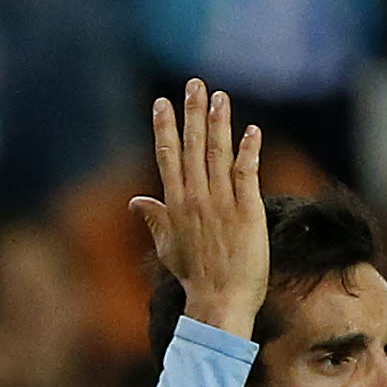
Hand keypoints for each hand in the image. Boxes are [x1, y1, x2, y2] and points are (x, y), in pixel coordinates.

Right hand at [129, 80, 268, 338]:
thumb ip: (154, 219)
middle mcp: (196, 198)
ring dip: (219, 123)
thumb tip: (135, 201)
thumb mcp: (168, 248)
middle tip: (194, 84)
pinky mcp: (247, 212)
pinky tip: (252, 130)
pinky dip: (249, 151)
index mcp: (175, 204)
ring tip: (220, 97)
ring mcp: (222, 204)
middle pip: (192, 147)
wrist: (220, 302)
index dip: (165, 126)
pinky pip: (247, 174)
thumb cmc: (195, 279)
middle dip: (192, 113)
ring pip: (218, 154)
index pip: (167, 156)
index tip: (163, 102)